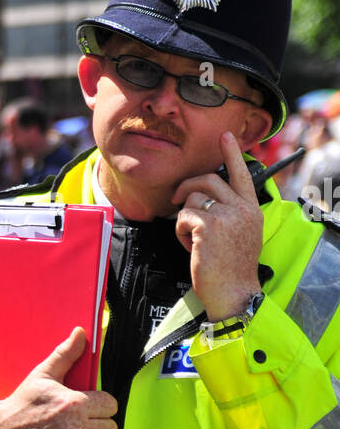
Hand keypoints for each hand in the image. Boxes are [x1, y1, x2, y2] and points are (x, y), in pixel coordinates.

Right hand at [0, 327, 117, 428]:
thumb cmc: (23, 405)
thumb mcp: (42, 376)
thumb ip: (66, 355)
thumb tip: (81, 332)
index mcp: (74, 404)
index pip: (111, 405)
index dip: (100, 405)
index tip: (86, 408)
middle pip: (111, 428)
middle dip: (98, 425)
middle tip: (80, 424)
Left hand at [170, 131, 262, 319]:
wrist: (233, 293)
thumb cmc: (232, 269)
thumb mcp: (241, 235)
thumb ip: (231, 213)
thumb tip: (205, 199)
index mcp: (252, 209)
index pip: (242, 174)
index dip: (232, 153)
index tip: (225, 136)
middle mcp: (242, 208)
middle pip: (209, 179)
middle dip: (187, 185)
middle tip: (175, 197)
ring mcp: (227, 215)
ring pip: (193, 197)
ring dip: (185, 217)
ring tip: (192, 239)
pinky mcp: (208, 225)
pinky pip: (183, 215)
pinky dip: (180, 231)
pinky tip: (190, 247)